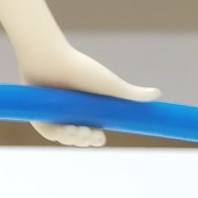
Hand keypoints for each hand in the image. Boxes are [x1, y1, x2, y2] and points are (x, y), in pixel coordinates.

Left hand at [18, 42, 158, 147]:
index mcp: (87, 109)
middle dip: (86, 140)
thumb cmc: (80, 68)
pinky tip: (64, 130)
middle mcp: (71, 113)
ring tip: (78, 130)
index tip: (100, 137)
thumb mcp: (108, 85)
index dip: (96, 138)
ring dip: (73, 139)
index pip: (94, 132)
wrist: (51, 57)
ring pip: (65, 138)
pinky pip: (48, 132)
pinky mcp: (40, 115)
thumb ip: (131, 94)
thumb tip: (157, 94)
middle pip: (80, 137)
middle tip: (90, 134)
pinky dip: (56, 135)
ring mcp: (55, 115)